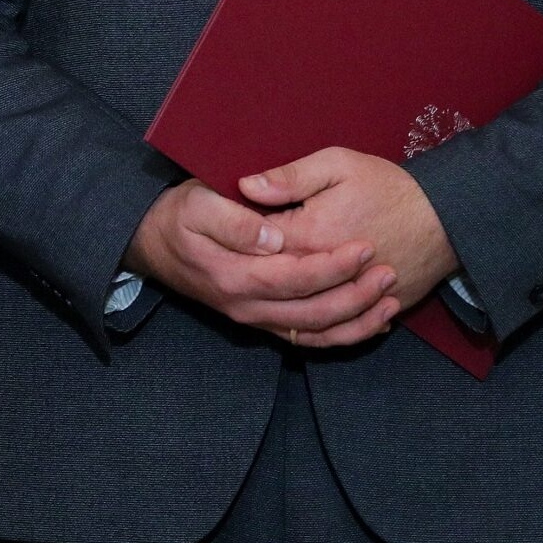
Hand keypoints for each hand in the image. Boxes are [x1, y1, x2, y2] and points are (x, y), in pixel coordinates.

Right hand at [123, 178, 399, 346]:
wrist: (151, 243)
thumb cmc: (178, 217)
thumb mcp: (197, 203)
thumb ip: (235, 221)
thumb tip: (273, 238)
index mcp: (235, 276)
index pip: (295, 277)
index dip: (333, 266)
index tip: (365, 247)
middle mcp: (247, 307)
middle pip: (312, 312)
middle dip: (355, 295)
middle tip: (388, 272)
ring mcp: (254, 318)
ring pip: (314, 332)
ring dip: (356, 321)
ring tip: (391, 301)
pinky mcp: (260, 320)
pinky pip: (306, 338)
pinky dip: (341, 336)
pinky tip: (370, 323)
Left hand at [242, 148, 458, 313]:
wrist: (446, 216)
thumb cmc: (389, 186)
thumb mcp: (337, 165)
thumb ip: (289, 177)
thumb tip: (244, 186)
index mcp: (308, 236)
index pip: (255, 246)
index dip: (239, 237)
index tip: (229, 225)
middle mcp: (324, 278)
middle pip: (273, 287)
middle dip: (254, 273)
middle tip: (239, 258)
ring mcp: (347, 302)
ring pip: (302, 321)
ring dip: (278, 308)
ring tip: (269, 291)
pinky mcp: (367, 316)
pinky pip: (336, 336)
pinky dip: (317, 333)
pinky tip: (305, 320)